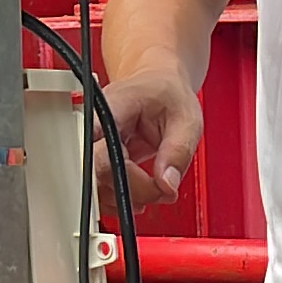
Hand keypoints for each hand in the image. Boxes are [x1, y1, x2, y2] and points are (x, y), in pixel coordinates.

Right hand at [98, 62, 200, 207]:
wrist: (158, 84)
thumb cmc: (168, 94)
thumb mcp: (186, 119)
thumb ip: (177, 152)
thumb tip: (166, 184)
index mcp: (114, 107)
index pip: (99, 141)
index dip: (109, 168)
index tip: (136, 186)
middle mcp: (96, 125)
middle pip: (99, 169)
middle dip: (132, 190)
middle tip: (161, 189)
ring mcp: (95, 143)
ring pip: (96, 184)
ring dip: (127, 197)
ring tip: (156, 191)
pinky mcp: (98, 158)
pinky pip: (100, 186)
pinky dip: (120, 198)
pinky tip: (139, 196)